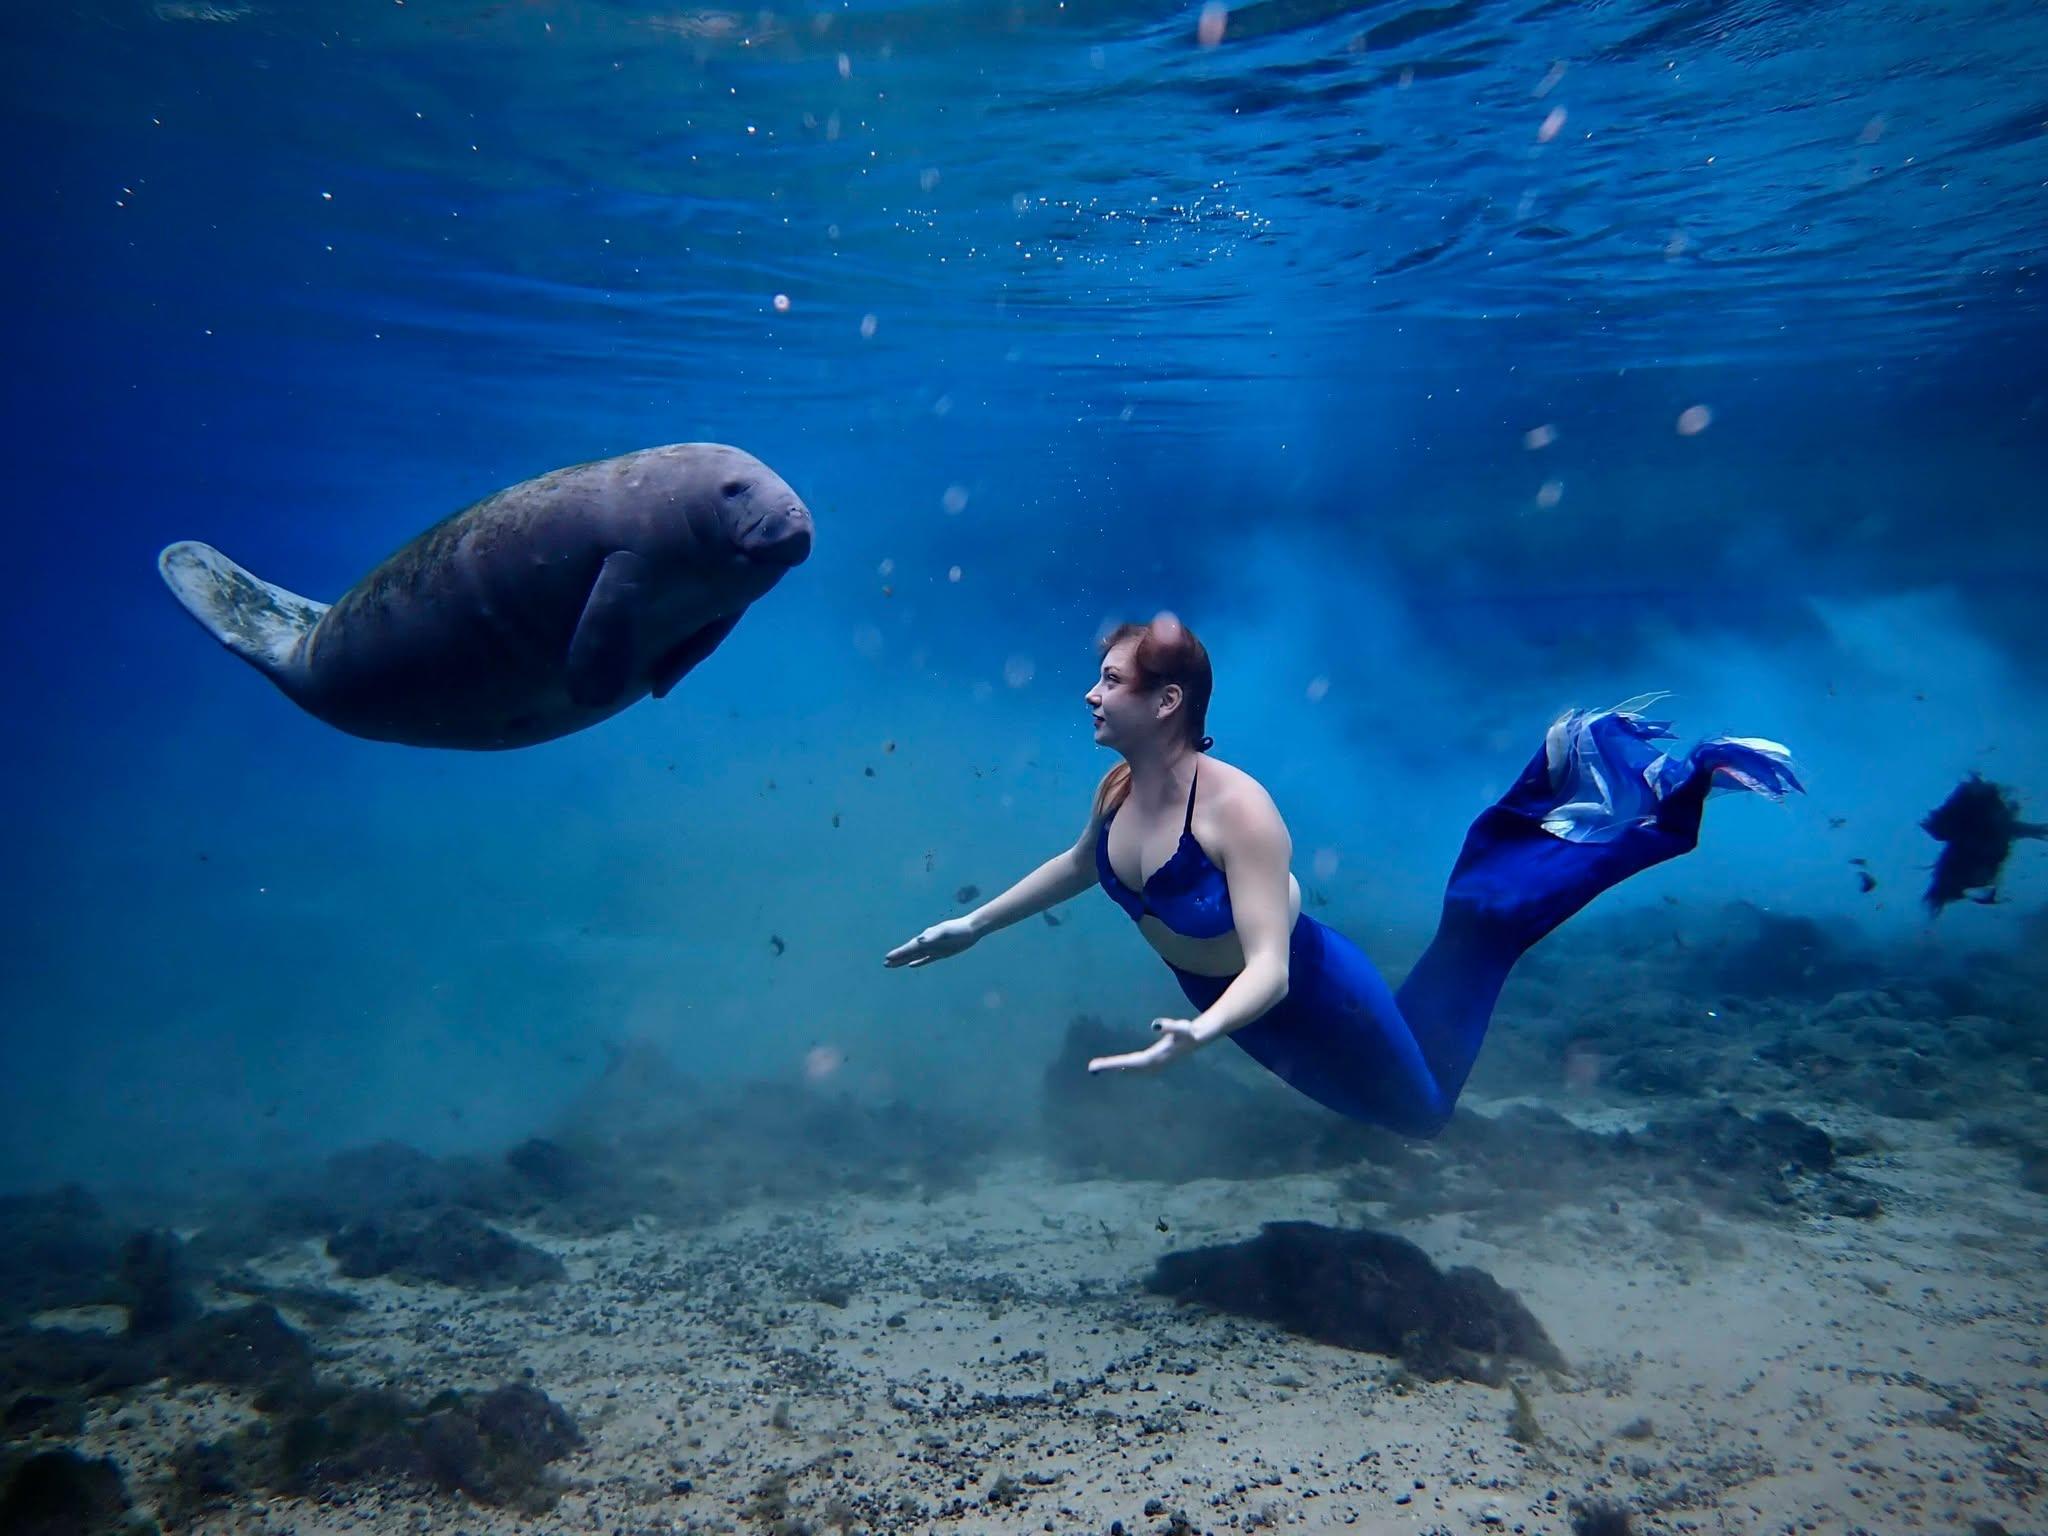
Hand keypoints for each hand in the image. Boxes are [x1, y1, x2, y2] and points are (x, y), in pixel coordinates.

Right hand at [884, 918, 978, 968]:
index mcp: (926, 938)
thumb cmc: (958, 929)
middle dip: (897, 958)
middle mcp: (927, 943)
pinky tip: (911, 965)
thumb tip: (919, 940)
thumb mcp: (946, 932)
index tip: (888, 958)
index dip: (899, 953)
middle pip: (909, 953)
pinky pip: (926, 959)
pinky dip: (918, 962)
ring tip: (892, 965)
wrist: (971, 929)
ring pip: (915, 957)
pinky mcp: (940, 953)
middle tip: (885, 964)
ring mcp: (933, 948)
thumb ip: (932, 936)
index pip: (910, 948)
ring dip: (904, 961)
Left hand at [1087, 1018, 1206, 1074]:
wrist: (1198, 1038)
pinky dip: (1124, 1067)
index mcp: (1154, 1058)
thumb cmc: (1188, 1032)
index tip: (1098, 1065)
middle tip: (1091, 1067)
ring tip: (1098, 1067)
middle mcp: (1152, 1065)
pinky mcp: (1154, 1062)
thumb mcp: (1181, 1027)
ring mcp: (1153, 1065)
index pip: (1129, 1063)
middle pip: (1126, 1068)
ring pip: (1130, 1069)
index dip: (1113, 1064)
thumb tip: (1154, 1025)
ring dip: (1115, 1068)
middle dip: (1110, 1067)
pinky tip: (1119, 1068)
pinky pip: (1134, 1067)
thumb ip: (1169, 1026)